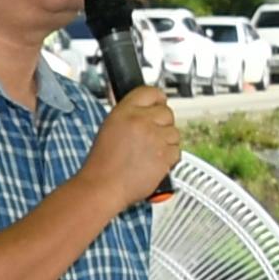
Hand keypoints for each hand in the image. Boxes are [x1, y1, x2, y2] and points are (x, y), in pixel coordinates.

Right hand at [80, 85, 181, 217]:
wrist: (102, 187)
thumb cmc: (102, 164)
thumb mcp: (109, 129)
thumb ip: (129, 116)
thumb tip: (146, 109)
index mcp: (124, 112)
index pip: (151, 92)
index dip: (157, 99)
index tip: (159, 104)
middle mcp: (141, 121)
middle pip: (167, 112)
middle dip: (162, 124)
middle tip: (151, 136)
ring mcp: (155, 138)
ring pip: (174, 133)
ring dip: (166, 142)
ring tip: (148, 153)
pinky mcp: (165, 156)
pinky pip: (176, 151)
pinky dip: (168, 158)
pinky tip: (152, 163)